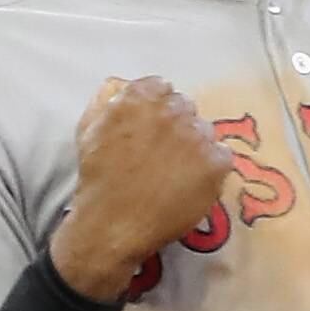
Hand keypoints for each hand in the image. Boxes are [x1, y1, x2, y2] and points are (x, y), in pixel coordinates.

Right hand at [48, 75, 236, 300]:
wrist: (111, 224)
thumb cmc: (96, 180)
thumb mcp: (88, 130)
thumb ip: (107, 102)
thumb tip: (121, 85)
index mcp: (140, 97)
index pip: (161, 87)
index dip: (156, 108)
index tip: (151, 128)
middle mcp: (172, 109)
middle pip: (185, 107)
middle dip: (176, 126)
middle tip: (163, 154)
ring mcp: (197, 136)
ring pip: (205, 132)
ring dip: (194, 147)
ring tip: (175, 174)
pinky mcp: (216, 162)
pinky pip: (221, 157)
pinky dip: (209, 170)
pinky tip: (189, 186)